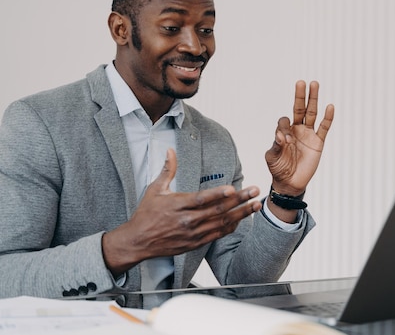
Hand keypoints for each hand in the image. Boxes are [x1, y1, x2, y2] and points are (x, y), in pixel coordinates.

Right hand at [102, 148, 261, 275]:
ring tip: (255, 205)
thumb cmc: (146, 214)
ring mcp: (193, 233)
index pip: (201, 199)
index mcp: (178, 205)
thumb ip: (167, 170)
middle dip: (239, 201)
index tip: (232, 187)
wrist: (138, 241)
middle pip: (217, 210)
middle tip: (254, 192)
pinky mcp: (196, 243)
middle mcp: (187, 220)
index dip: (218, 194)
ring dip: (241, 214)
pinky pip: (218, 234)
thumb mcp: (155, 189)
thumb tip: (170, 150)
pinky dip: (231, 227)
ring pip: (222, 223)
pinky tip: (242, 219)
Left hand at [265, 80, 334, 195]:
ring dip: (313, 99)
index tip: (284, 141)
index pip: (284, 120)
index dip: (283, 128)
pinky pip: (324, 128)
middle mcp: (297, 129)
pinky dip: (328, 117)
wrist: (290, 183)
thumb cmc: (278, 169)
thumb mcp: (272, 157)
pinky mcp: (318, 142)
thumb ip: (275, 146)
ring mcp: (308, 134)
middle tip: (301, 82)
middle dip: (300, 96)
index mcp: (284, 131)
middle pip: (299, 108)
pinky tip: (330, 106)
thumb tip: (282, 136)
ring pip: (312, 113)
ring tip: (314, 84)